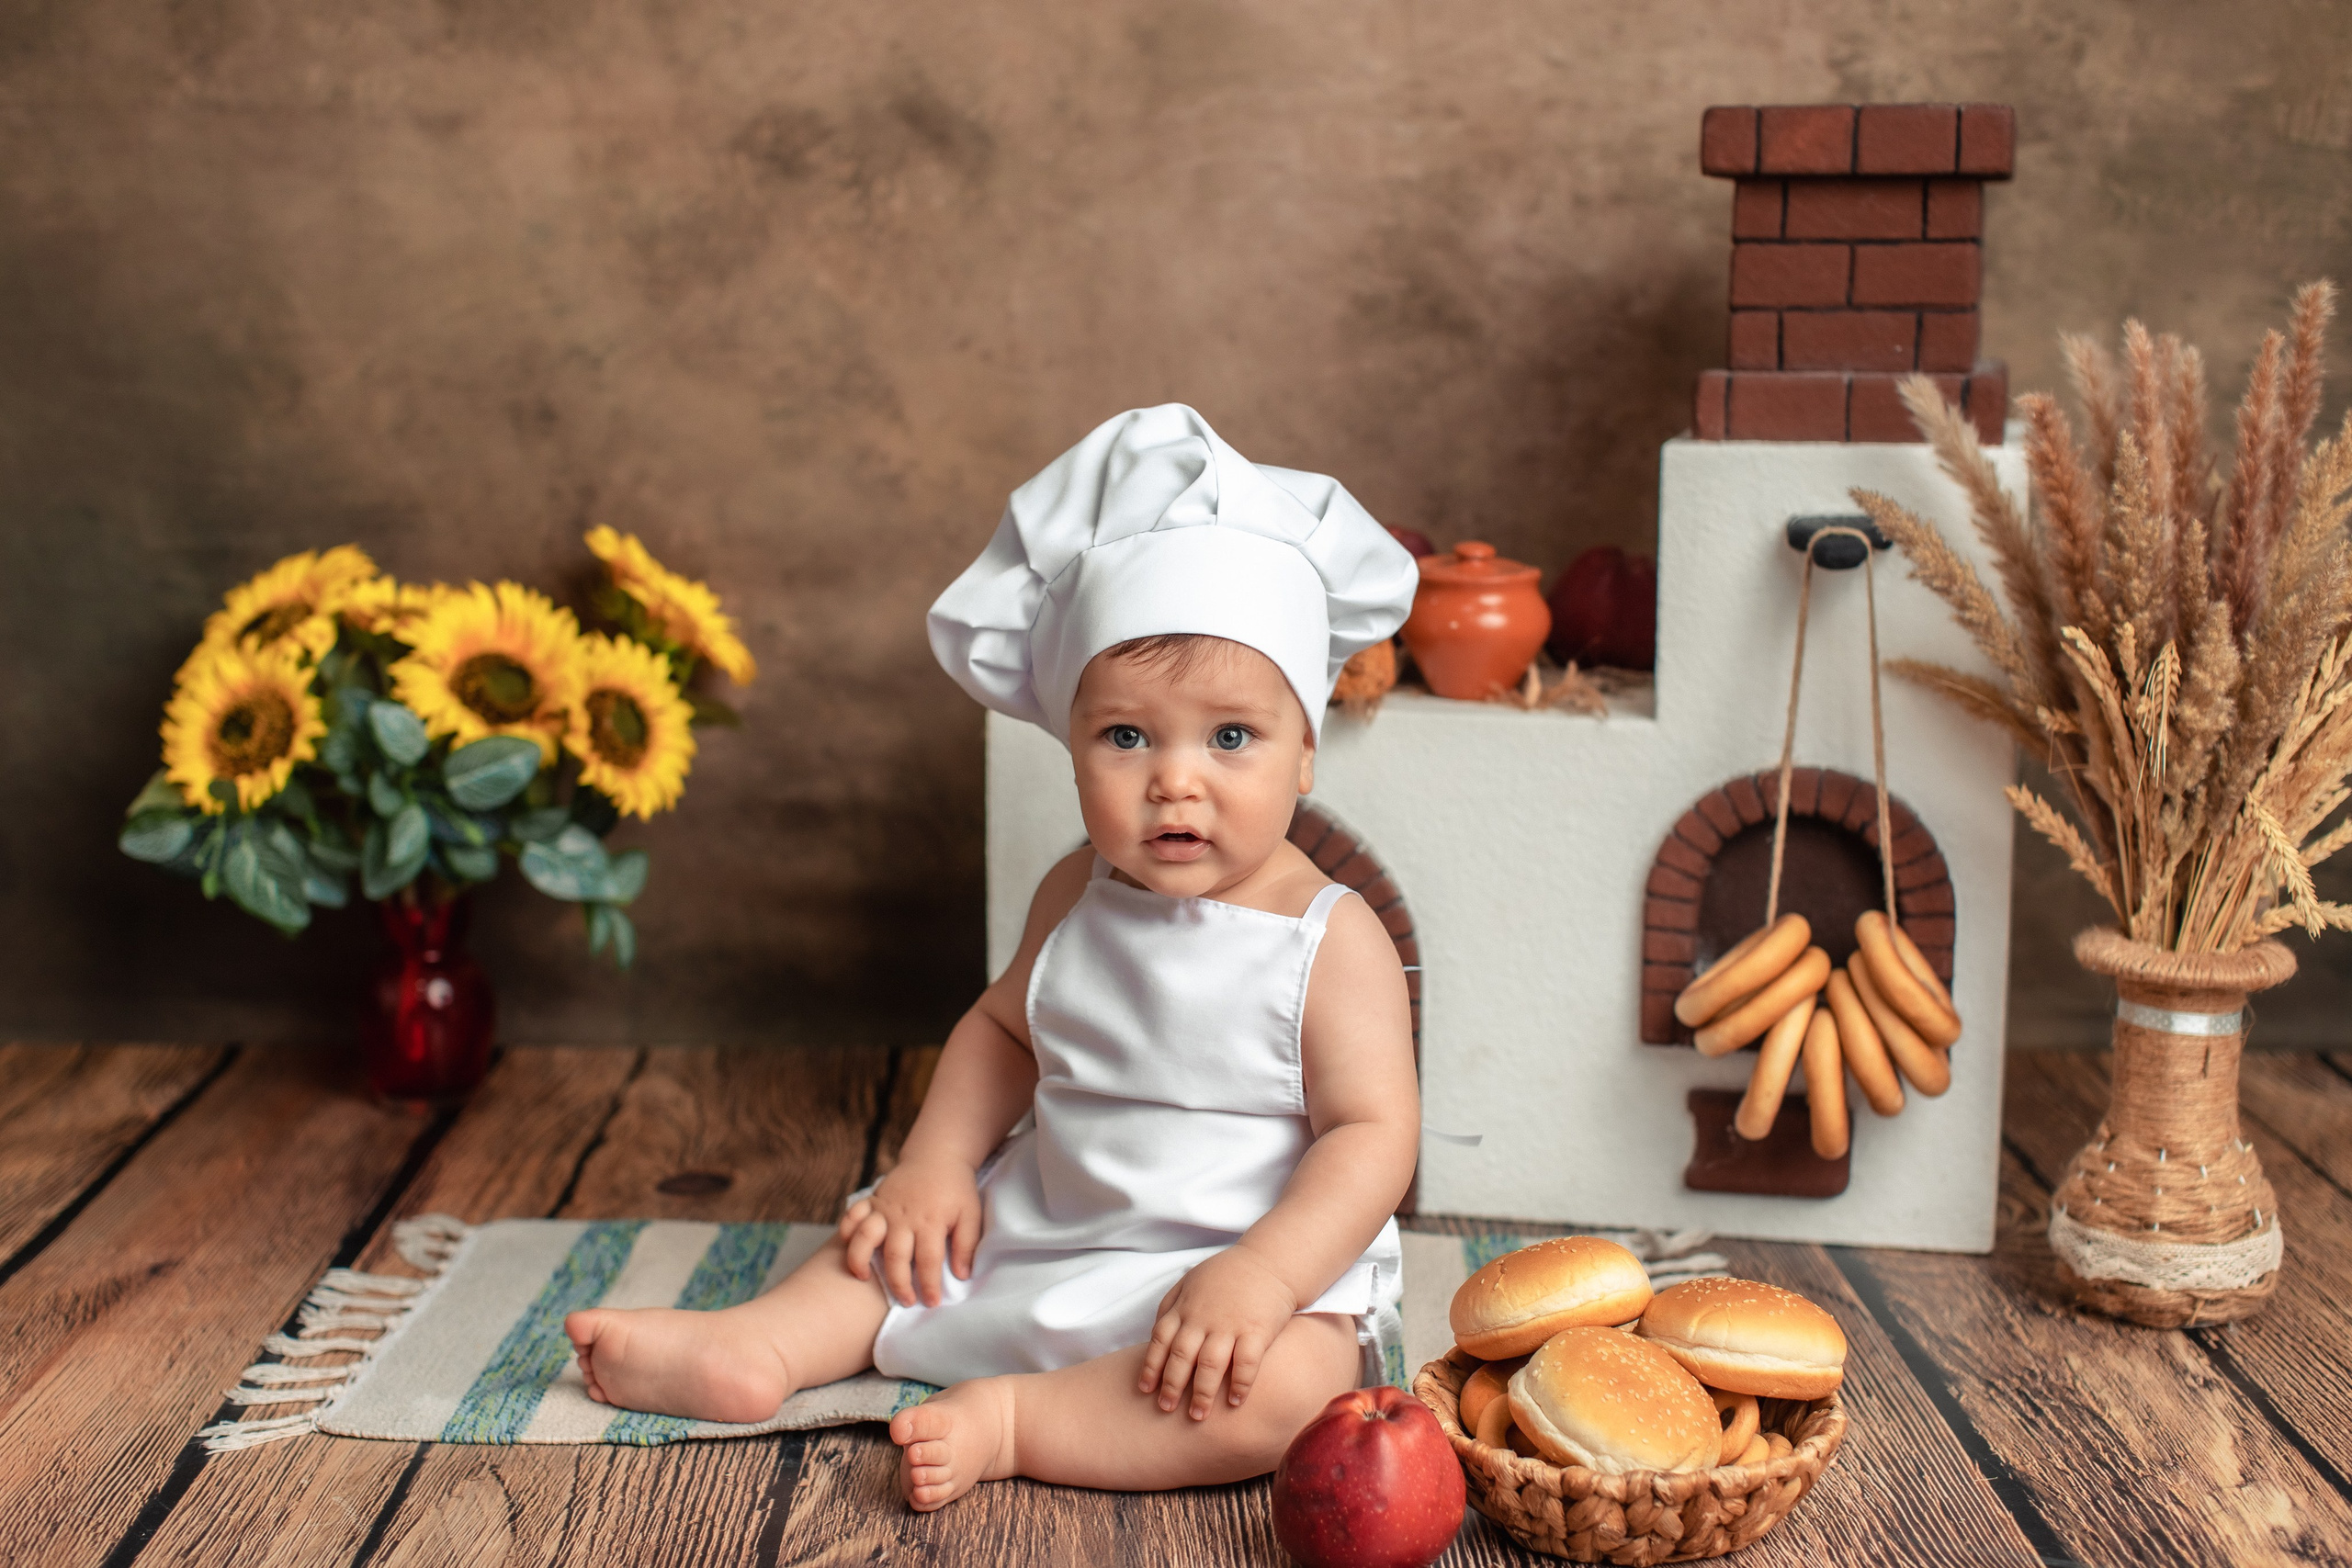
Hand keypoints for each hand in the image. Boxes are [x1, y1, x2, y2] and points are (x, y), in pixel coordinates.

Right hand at [837, 1157, 983, 1307]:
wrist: (937, 1156)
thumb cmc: (956, 1189)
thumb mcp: (971, 1214)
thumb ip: (967, 1244)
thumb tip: (962, 1275)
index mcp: (931, 1221)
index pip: (929, 1261)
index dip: (929, 1285)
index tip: (932, 1302)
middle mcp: (904, 1216)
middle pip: (895, 1255)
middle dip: (899, 1284)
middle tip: (907, 1301)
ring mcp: (885, 1207)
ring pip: (865, 1235)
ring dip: (860, 1259)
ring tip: (864, 1278)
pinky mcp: (873, 1199)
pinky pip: (852, 1215)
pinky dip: (846, 1231)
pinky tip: (848, 1248)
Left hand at [1138, 1245, 1300, 1418]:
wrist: (1269, 1262)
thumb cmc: (1227, 1275)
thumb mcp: (1191, 1281)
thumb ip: (1171, 1305)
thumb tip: (1155, 1334)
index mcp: (1186, 1307)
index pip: (1160, 1340)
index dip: (1151, 1366)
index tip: (1145, 1390)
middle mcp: (1204, 1317)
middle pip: (1181, 1356)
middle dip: (1171, 1385)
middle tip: (1165, 1409)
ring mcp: (1231, 1324)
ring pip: (1210, 1364)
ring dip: (1202, 1392)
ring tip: (1197, 1415)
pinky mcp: (1258, 1330)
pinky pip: (1247, 1362)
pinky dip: (1240, 1384)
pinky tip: (1234, 1402)